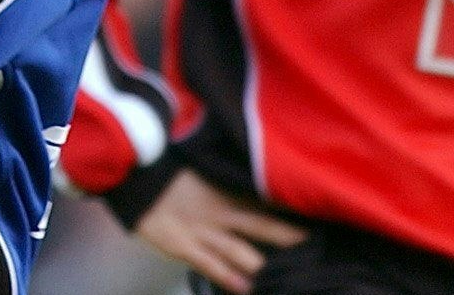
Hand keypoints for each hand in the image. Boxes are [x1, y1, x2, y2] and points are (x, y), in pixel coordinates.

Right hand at [136, 169, 305, 294]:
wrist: (133, 175)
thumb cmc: (168, 174)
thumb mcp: (201, 171)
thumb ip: (227, 181)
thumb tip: (257, 185)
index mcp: (225, 190)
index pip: (267, 201)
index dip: (292, 211)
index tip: (320, 218)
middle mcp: (220, 212)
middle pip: (264, 226)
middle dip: (291, 240)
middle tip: (317, 250)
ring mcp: (202, 230)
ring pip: (241, 251)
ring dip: (265, 267)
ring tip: (288, 280)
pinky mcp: (182, 245)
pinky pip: (209, 265)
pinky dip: (228, 278)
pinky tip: (247, 288)